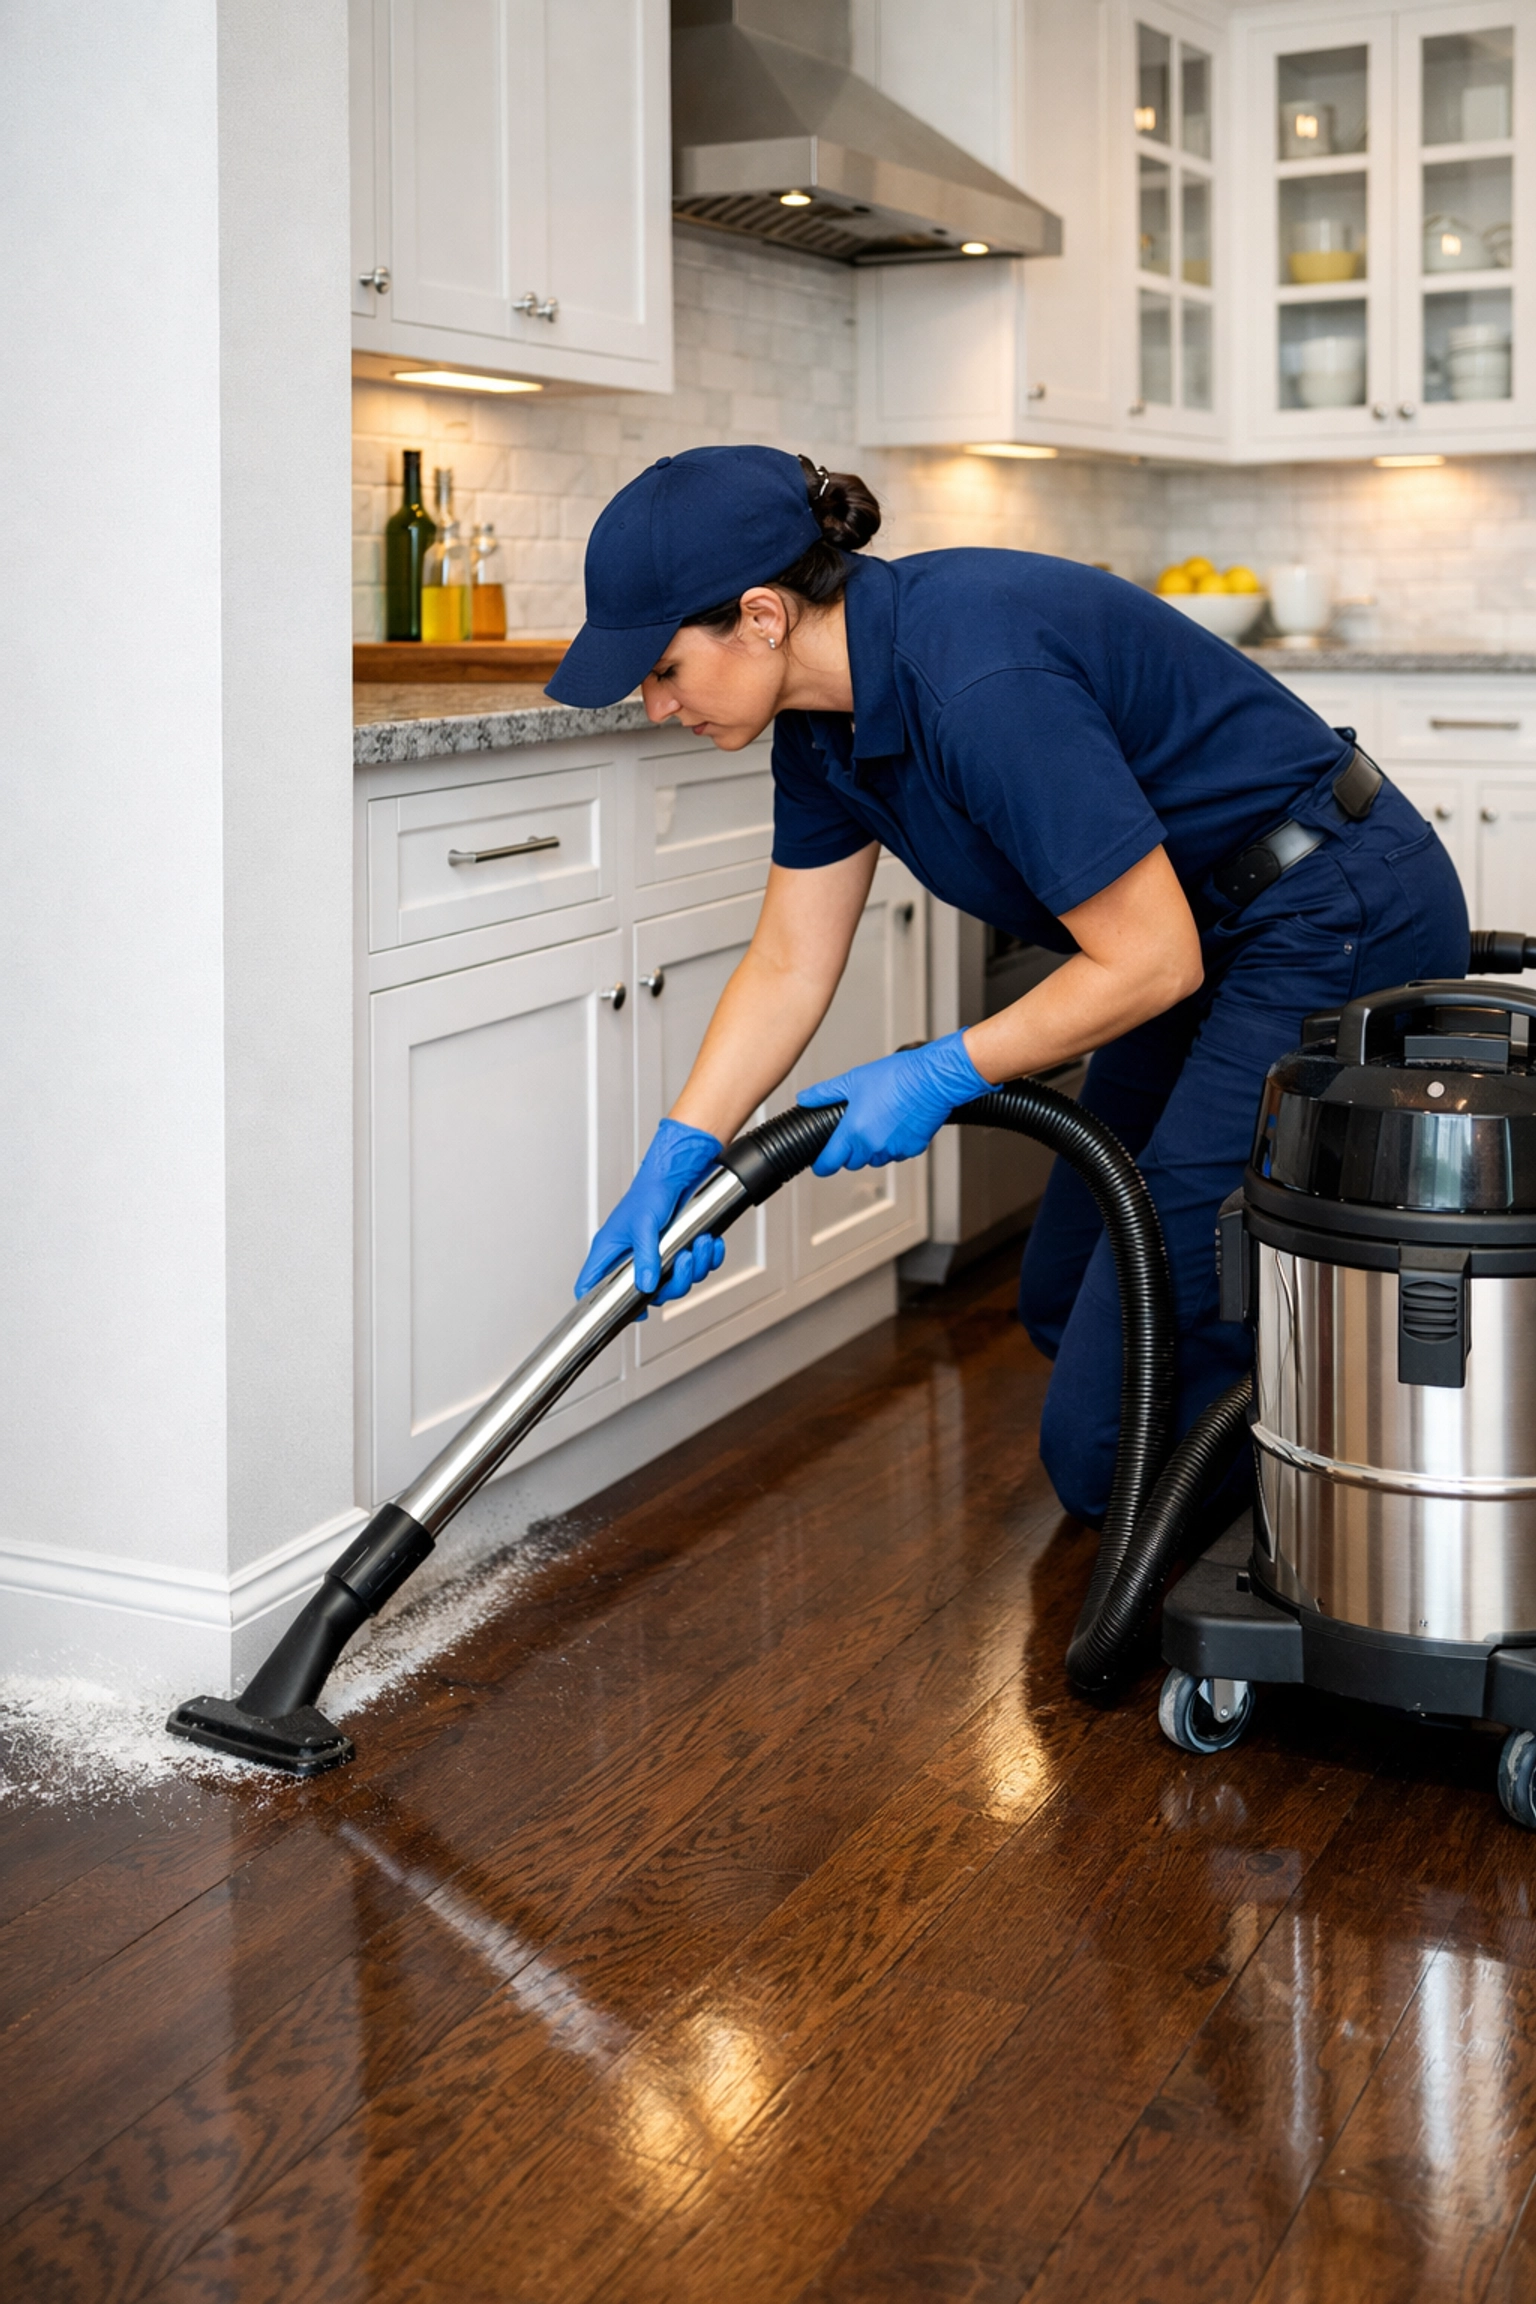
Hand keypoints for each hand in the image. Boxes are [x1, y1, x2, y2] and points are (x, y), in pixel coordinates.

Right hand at [575, 1117, 725, 1304]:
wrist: (678, 1172)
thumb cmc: (650, 1191)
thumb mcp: (643, 1224)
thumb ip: (644, 1257)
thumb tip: (645, 1285)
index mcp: (611, 1251)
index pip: (593, 1286)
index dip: (605, 1306)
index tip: (631, 1313)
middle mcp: (632, 1257)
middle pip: (648, 1292)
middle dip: (672, 1282)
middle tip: (682, 1261)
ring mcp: (655, 1255)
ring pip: (675, 1282)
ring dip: (693, 1267)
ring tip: (699, 1244)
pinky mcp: (677, 1249)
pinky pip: (694, 1268)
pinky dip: (706, 1258)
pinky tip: (709, 1243)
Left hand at [799, 1033, 989, 1176]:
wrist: (932, 1079)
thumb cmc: (896, 1077)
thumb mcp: (853, 1080)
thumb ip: (825, 1093)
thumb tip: (805, 1098)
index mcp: (853, 1132)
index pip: (830, 1162)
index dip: (822, 1165)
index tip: (820, 1164)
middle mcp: (872, 1146)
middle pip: (853, 1162)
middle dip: (850, 1151)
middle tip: (854, 1128)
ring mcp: (894, 1150)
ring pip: (876, 1159)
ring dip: (873, 1148)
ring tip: (879, 1120)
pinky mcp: (913, 1149)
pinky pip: (897, 1153)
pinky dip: (894, 1144)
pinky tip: (897, 1123)